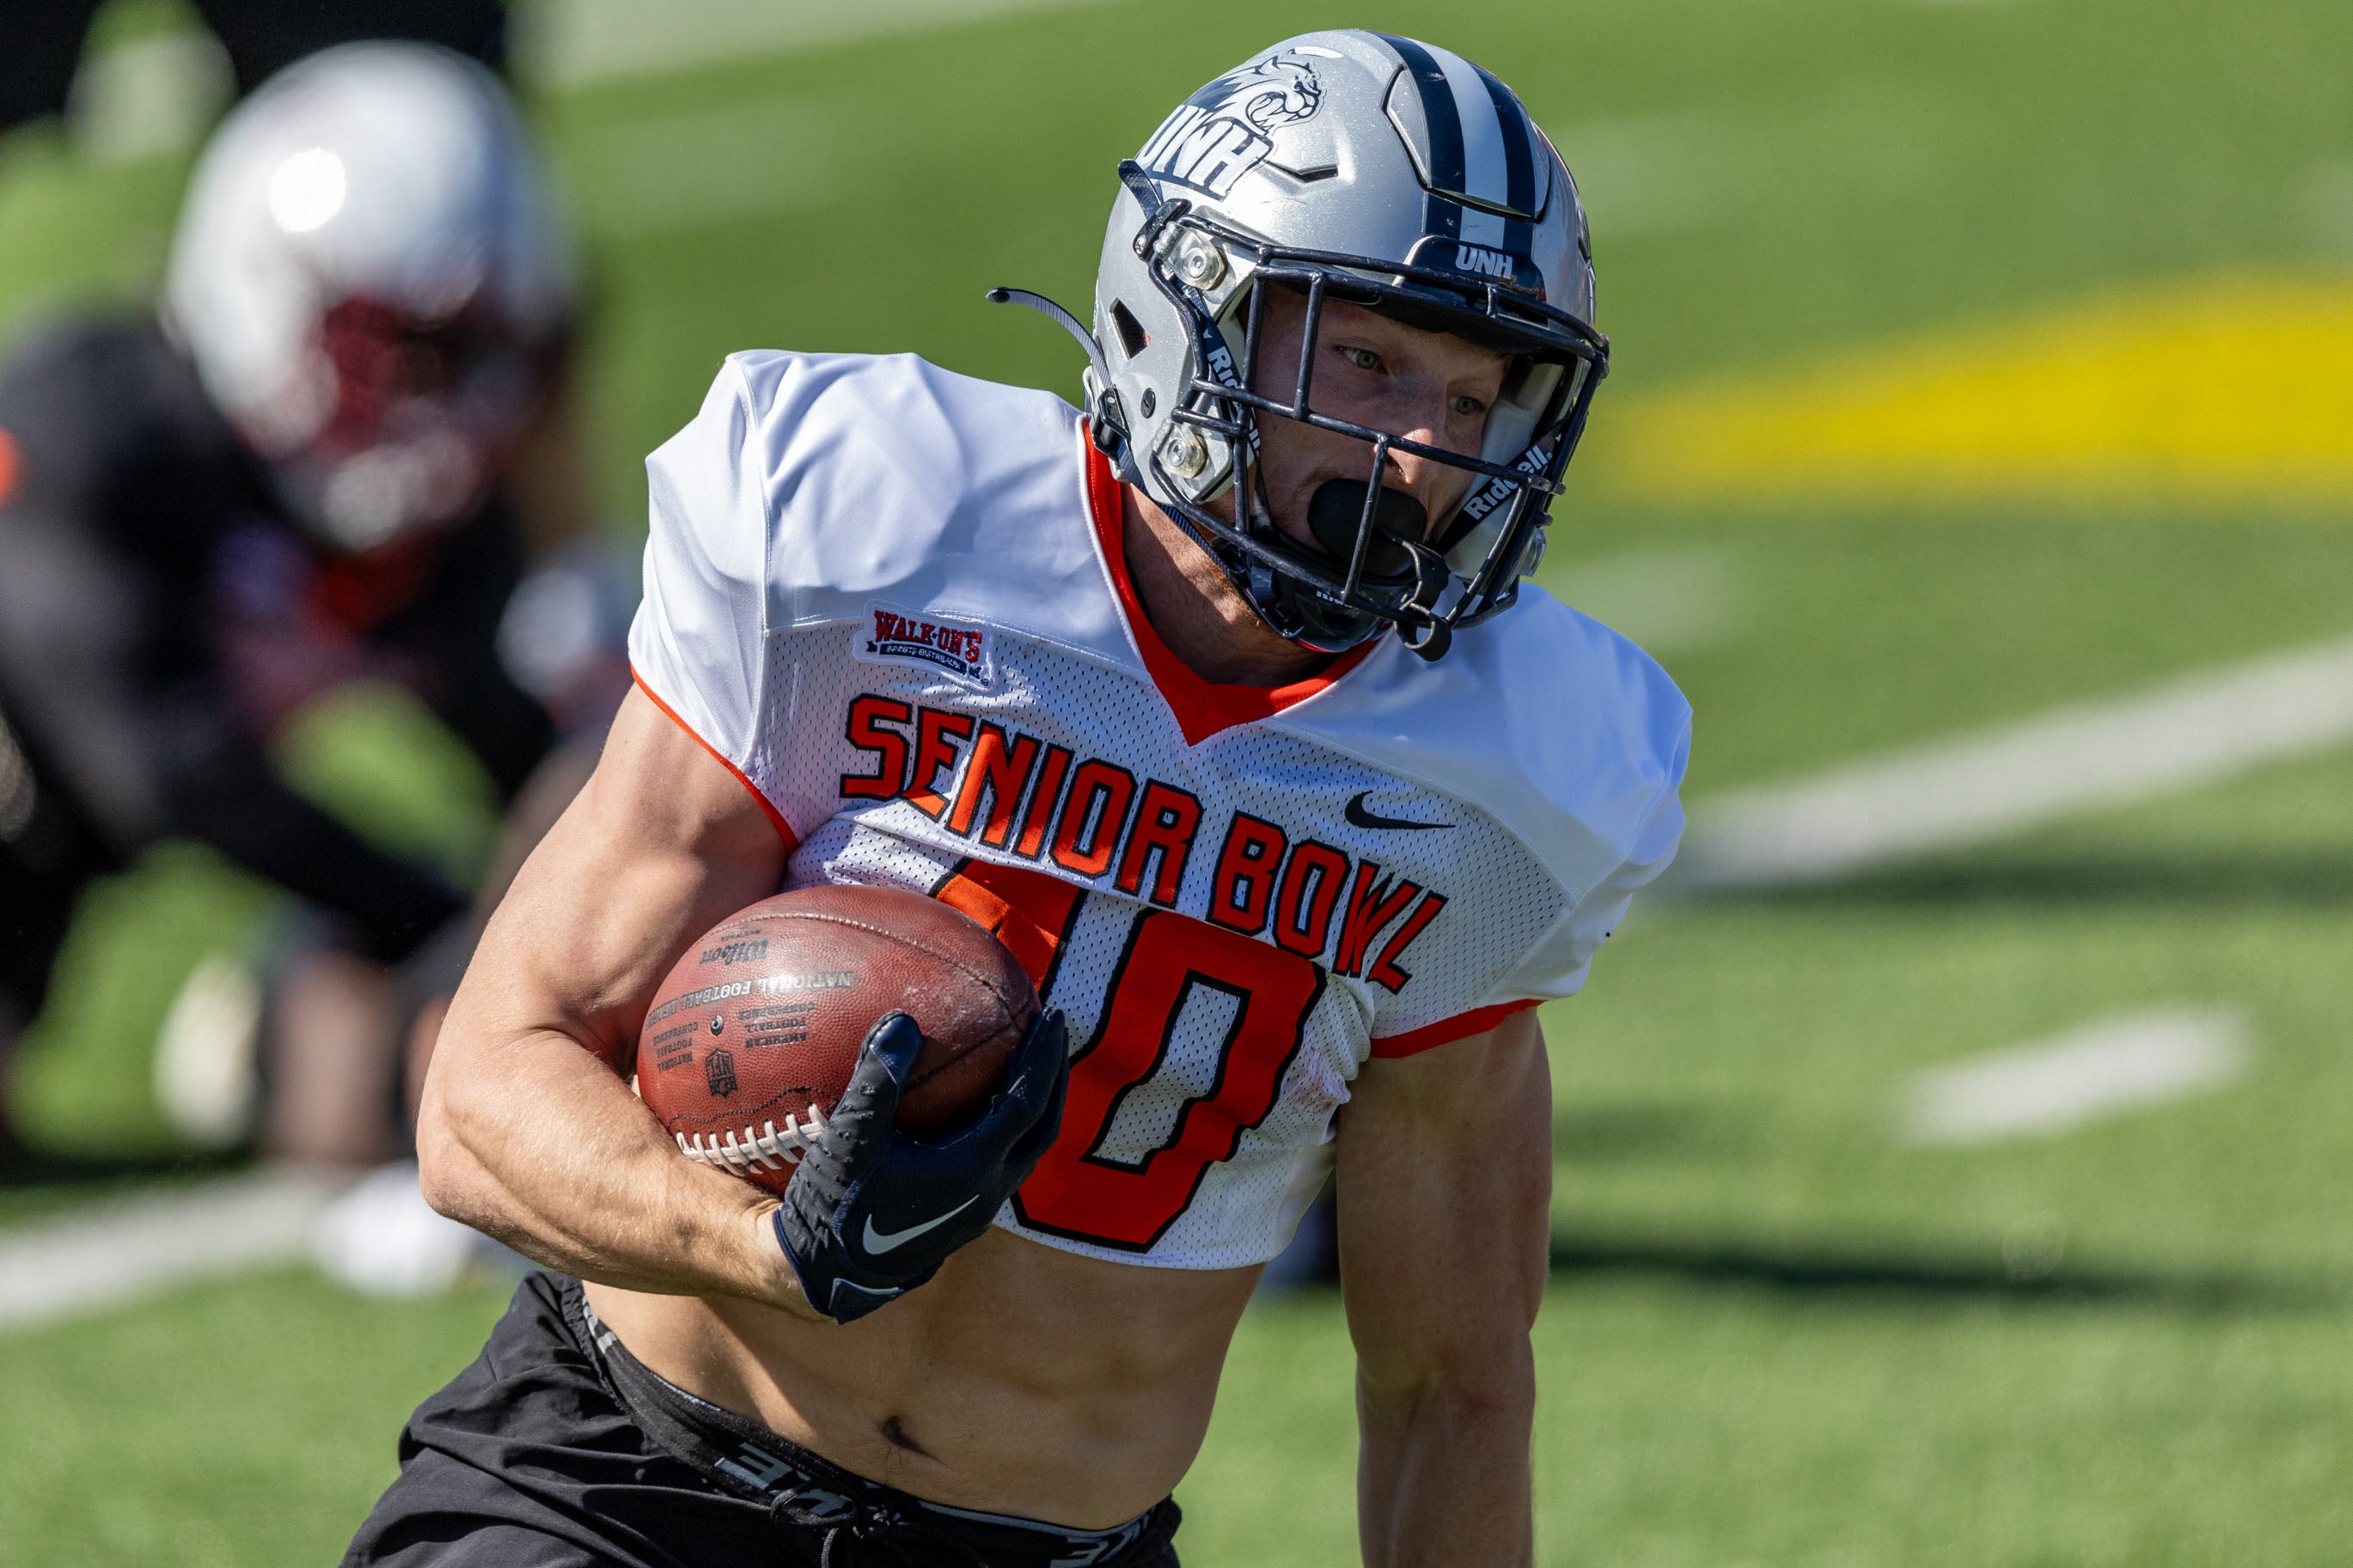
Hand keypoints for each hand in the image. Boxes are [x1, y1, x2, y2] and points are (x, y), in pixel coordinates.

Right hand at [771, 1007, 1066, 1322]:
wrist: (825, 1274)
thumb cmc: (835, 1204)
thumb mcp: (850, 1137)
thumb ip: (878, 1077)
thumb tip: (903, 1019)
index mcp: (972, 1169)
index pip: (1028, 1103)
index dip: (1043, 1056)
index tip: (1051, 1014)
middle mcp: (989, 1192)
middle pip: (1044, 1125)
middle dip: (1055, 1074)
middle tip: (1054, 1028)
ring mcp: (980, 1209)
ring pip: (1029, 1149)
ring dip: (1039, 1103)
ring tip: (1033, 1063)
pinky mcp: (965, 1218)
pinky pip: (1007, 1163)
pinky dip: (1013, 1126)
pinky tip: (988, 1106)